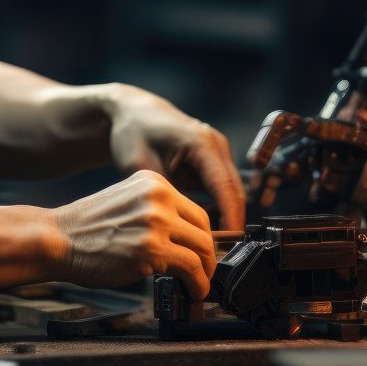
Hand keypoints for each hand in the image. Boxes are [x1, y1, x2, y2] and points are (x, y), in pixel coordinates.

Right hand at [51, 170, 215, 297]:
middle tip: (204, 272)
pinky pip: (191, 267)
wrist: (57, 239)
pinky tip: (194, 291)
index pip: (194, 210)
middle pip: (203, 228)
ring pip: (202, 247)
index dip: (202, 237)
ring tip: (200, 284)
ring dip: (205, 272)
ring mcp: (156, 220)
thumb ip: (155, 212)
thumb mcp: (126, 204)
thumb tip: (183, 240)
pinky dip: (199, 283)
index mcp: (152, 182)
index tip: (201, 253)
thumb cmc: (85, 230)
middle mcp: (158, 196)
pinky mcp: (152, 247)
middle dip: (208, 255)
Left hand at [105, 85, 245, 231]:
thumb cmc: (133, 134)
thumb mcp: (143, 168)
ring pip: (230, 192)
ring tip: (207, 245)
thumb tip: (183, 230)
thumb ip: (165, 197)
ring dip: (224, 217)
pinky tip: (200, 227)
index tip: (225, 245)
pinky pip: (221, 188)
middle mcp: (216, 144)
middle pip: (234, 192)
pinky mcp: (213, 158)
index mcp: (201, 143)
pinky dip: (215, 207)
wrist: (132, 112)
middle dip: (230, 223)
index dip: (229, 219)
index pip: (224, 187)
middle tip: (215, 254)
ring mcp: (217, 150)